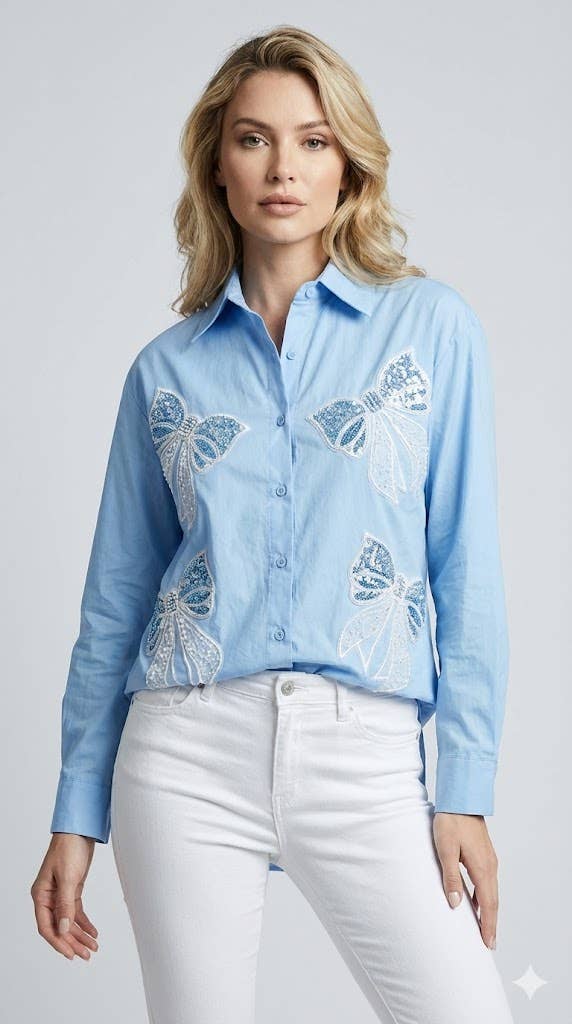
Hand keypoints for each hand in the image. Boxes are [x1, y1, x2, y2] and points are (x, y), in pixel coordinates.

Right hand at [30, 834, 99, 960]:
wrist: (79, 830)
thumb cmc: (68, 848)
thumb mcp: (68, 878)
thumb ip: (65, 905)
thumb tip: (63, 929)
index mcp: (41, 895)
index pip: (46, 927)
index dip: (58, 943)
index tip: (71, 954)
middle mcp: (48, 897)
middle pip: (59, 927)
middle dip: (73, 942)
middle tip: (87, 955)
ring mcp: (60, 895)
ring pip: (68, 921)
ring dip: (80, 935)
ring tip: (93, 947)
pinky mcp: (72, 890)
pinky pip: (76, 912)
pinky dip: (84, 923)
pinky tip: (93, 932)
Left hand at [432, 811, 497, 950]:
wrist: (461, 799)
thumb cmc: (451, 822)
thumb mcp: (445, 849)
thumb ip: (450, 877)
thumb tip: (455, 904)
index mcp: (482, 868)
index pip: (488, 904)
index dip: (488, 925)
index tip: (489, 943)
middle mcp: (490, 866)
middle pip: (493, 901)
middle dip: (490, 923)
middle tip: (488, 943)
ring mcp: (489, 860)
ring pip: (491, 892)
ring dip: (488, 911)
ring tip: (482, 927)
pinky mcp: (484, 854)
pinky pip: (487, 882)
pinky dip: (484, 896)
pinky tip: (476, 901)